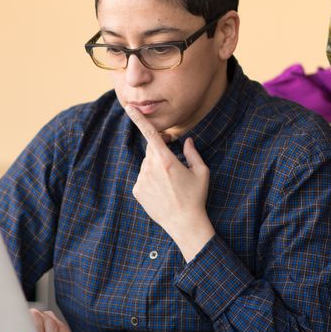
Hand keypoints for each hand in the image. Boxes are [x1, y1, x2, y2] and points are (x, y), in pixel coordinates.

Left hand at [125, 105, 214, 260]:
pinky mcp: (137, 190)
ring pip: (147, 164)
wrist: (184, 224)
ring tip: (171, 185)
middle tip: (174, 162)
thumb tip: (187, 141)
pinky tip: (163, 192)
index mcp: (166, 160)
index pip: (150, 134)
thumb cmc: (195, 197)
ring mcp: (142, 180)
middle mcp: (151, 168)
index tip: (129, 108)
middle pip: (152, 150)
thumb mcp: (201, 173)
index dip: (139, 119)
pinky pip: (143, 178)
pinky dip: (151, 180)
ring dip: (157, 167)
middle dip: (161, 151)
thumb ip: (193, 153)